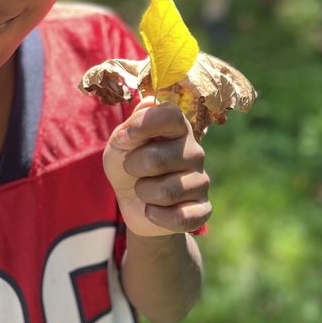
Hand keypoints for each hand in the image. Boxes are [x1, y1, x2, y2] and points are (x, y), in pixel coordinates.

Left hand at [103, 98, 209, 237]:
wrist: (133, 202)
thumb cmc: (129, 164)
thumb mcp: (120, 143)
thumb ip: (132, 124)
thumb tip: (147, 105)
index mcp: (176, 127)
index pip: (170, 114)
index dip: (143, 124)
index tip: (122, 138)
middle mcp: (194, 151)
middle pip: (158, 159)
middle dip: (133, 167)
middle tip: (132, 168)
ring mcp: (201, 181)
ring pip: (167, 191)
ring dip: (143, 193)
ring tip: (143, 190)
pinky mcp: (202, 209)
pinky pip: (180, 217)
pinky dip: (156, 216)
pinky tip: (152, 211)